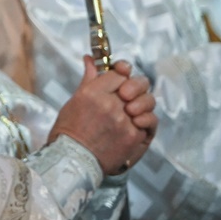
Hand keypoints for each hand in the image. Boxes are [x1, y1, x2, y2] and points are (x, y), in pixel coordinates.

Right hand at [48, 57, 156, 174]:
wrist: (73, 160)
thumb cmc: (69, 131)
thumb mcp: (75, 100)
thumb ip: (89, 79)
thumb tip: (90, 59)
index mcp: (93, 93)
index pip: (118, 73)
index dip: (121, 73)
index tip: (121, 74)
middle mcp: (110, 105)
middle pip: (137, 84)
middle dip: (137, 86)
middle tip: (129, 94)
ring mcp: (124, 121)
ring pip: (147, 102)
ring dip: (143, 104)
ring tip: (132, 111)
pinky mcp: (134, 137)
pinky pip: (150, 122)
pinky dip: (146, 121)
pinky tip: (136, 123)